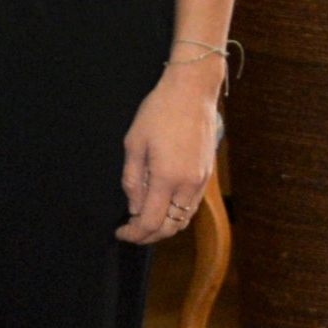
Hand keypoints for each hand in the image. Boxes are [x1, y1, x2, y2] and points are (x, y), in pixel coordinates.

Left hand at [116, 62, 222, 245]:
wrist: (192, 92)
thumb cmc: (159, 112)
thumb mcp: (134, 143)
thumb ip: (132, 180)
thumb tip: (134, 208)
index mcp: (166, 178)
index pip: (151, 222)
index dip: (134, 234)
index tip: (120, 232)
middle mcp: (188, 185)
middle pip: (170, 228)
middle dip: (149, 236)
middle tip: (131, 232)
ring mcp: (201, 180)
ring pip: (183, 219)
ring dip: (164, 227)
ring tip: (143, 221)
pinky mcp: (207, 174)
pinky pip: (191, 205)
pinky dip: (176, 214)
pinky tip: (161, 206)